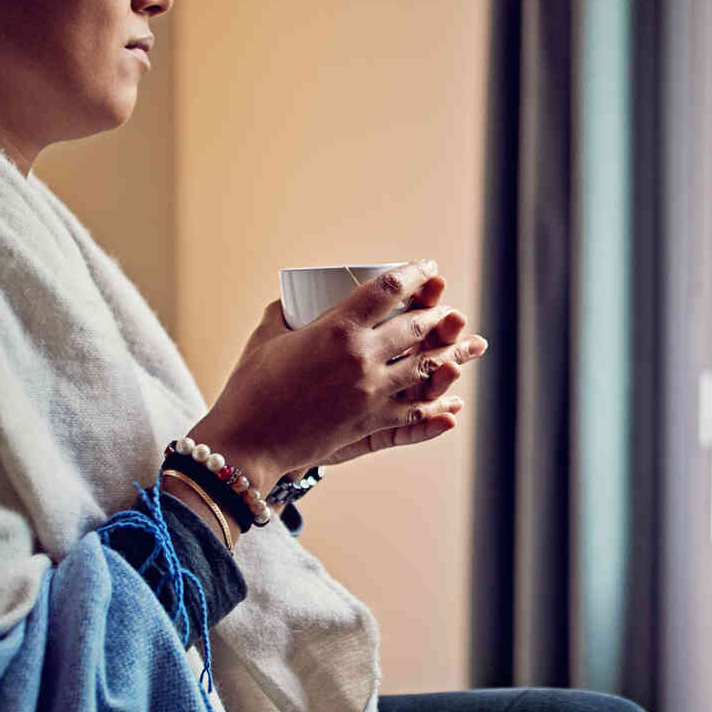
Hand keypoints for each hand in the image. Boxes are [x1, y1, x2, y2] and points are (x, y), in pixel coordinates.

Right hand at [189, 261, 490, 488]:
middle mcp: (362, 358)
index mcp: (337, 329)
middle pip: (416, 327)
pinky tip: (452, 403)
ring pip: (425, 367)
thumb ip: (285, 313)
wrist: (248, 443)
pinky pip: (415, 412)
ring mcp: (371, 393)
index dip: (414, 274)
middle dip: (438, 313)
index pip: (388, 290)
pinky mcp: (371, 423)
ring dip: (449, 354)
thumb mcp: (267, 337)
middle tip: (447, 307)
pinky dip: (437, 407)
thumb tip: (293, 301)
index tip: (427, 268)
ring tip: (464, 344)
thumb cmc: (250, 387)